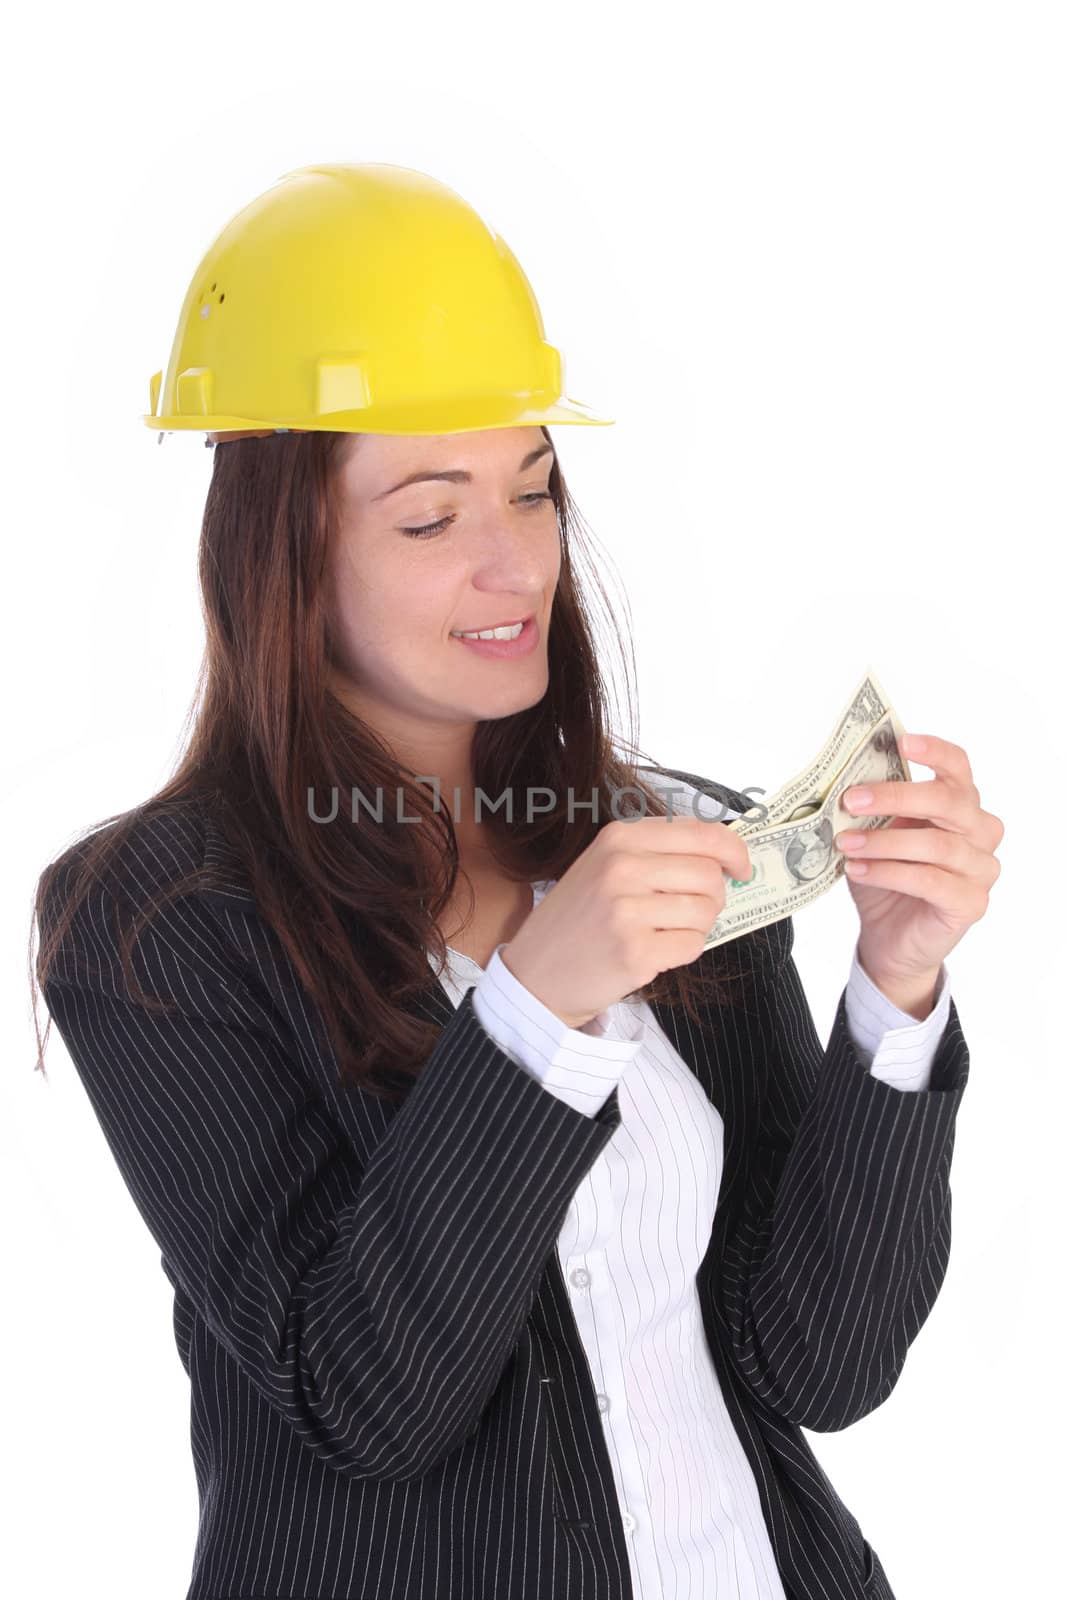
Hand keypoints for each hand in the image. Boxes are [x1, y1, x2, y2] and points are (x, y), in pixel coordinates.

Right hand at [499, 814, 752, 1028]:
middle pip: (709, 874)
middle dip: (714, 896)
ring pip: (706, 911)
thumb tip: (724, 856)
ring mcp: (627, 910)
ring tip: (664, 931)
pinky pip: (693, 946)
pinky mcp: (636, 951)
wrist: (535, 974)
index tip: (741, 867)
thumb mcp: (604, 865)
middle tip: (690, 909)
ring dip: (698, 926)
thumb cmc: (578, 919)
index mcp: (619, 838)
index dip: (733, 850)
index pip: (701, 832)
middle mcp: (622, 867)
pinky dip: (683, 951)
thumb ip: (657, 853)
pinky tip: (655, 951)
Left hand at [835, 732, 1003, 1002]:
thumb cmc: (885, 879)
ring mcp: (982, 869)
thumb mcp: (875, 836)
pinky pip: (930, 881)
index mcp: (961, 806)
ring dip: (884, 841)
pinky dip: (889, 872)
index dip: (934, 751)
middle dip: (896, 796)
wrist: (889, 939)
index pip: (958, 768)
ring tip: (845, 844)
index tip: (901, 742)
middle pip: (948, 802)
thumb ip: (872, 810)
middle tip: (850, 799)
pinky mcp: (971, 903)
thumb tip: (844, 779)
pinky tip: (857, 869)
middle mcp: (981, 832)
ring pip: (937, 844)